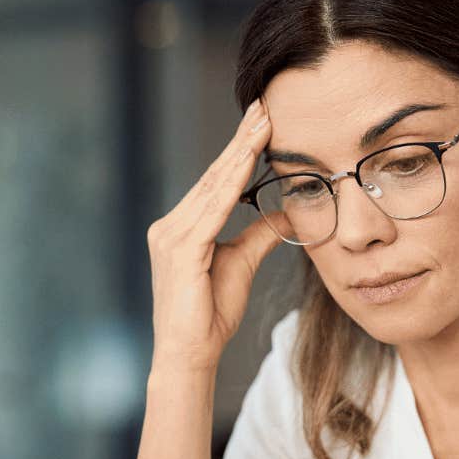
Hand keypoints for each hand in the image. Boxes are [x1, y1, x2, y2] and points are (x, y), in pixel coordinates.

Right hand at [145, 98, 282, 374]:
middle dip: (241, 139)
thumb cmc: (209, 315)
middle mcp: (170, 226)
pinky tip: (248, 159)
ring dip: (240, 151)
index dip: (238, 149)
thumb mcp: (242, 264)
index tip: (260, 120)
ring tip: (262, 121)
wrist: (189, 354)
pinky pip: (212, 208)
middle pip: (213, 175)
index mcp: (182, 228)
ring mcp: (171, 236)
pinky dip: (231, 181)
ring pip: (213, 185)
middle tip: (263, 104)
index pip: (216, 181)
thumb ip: (259, 235)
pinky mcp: (181, 249)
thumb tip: (288, 212)